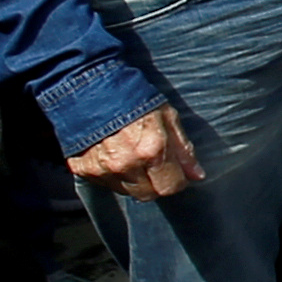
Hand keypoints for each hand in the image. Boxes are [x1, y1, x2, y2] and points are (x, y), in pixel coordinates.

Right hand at [67, 102, 201, 197]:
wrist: (91, 87)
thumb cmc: (134, 98)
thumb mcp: (168, 116)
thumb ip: (183, 149)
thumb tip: (197, 175)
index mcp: (152, 151)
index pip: (171, 187)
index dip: (177, 181)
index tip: (177, 172)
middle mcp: (126, 165)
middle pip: (148, 194)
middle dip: (156, 184)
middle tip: (155, 165)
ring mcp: (102, 170)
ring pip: (126, 192)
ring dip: (134, 181)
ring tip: (133, 156)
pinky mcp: (83, 171)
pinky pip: (104, 184)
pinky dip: (112, 176)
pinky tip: (113, 156)